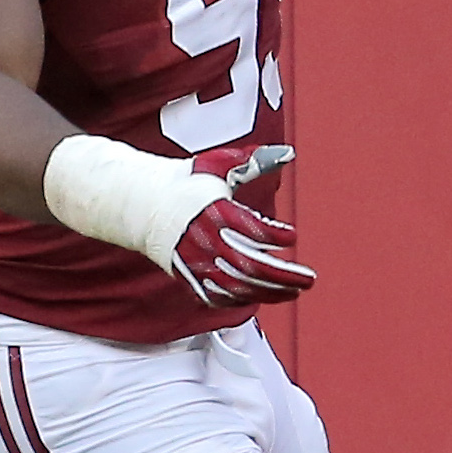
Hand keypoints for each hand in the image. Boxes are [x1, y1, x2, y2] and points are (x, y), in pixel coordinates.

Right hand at [169, 143, 315, 306]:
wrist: (143, 204)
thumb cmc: (186, 182)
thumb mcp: (219, 165)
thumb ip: (254, 160)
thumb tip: (287, 153)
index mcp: (214, 212)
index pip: (250, 230)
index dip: (274, 235)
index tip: (293, 236)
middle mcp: (204, 241)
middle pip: (248, 266)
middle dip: (282, 276)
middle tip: (308, 279)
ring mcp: (195, 263)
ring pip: (236, 287)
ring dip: (269, 292)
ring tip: (295, 291)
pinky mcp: (188, 276)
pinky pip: (217, 296)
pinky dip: (242, 300)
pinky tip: (264, 296)